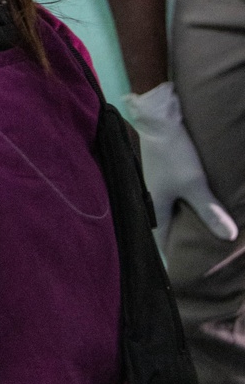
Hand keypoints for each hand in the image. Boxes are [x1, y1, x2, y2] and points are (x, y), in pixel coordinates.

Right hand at [125, 81, 236, 246]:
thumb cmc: (173, 153)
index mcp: (156, 207)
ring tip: (209, 228)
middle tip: (206, 251)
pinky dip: (190, 203)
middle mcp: (153, 198)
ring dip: (189, 218)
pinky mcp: (166, 172)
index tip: (191, 267)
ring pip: (174, 209)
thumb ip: (210, 211)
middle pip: (170, 226)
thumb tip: (229, 238)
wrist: (159, 116)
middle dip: (186, 238)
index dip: (176, 254)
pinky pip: (178, 195)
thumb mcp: (195, 183)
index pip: (164, 241)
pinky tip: (204, 201)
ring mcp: (159, 184)